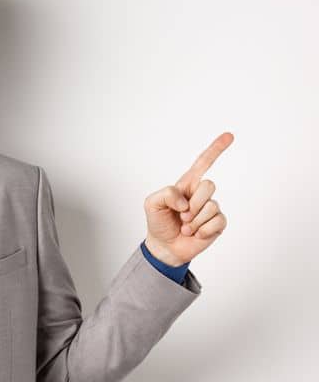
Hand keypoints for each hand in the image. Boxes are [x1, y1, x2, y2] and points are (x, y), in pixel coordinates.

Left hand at [143, 132, 232, 266]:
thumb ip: (166, 194)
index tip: (229, 135)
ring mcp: (211, 208)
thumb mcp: (151, 204)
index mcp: (186, 185)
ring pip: (212, 206)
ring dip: (194, 220)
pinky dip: (202, 230)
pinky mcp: (218, 223)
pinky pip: (217, 221)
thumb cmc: (159, 222)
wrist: (164, 246)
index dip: (216, 149)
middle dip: (193, 203)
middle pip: (209, 185)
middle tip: (182, 215)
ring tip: (186, 226)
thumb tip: (186, 200)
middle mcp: (201, 194)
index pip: (203, 163)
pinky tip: (195, 233)